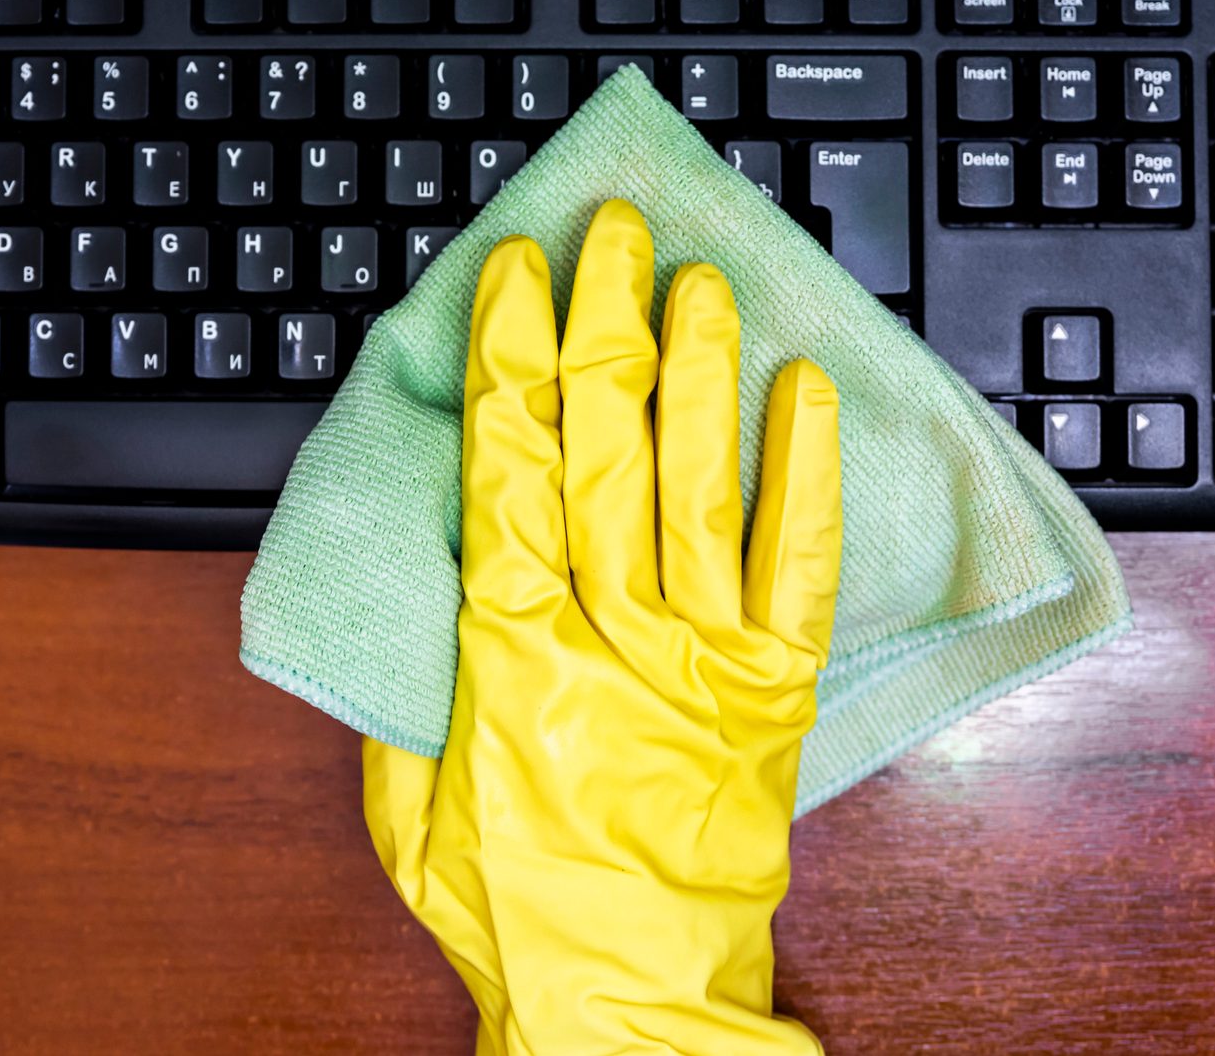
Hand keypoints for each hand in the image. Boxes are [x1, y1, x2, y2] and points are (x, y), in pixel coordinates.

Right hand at [364, 199, 842, 1053]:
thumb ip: (413, 673)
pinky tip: (807, 390)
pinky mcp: (772, 688)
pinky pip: (799, 565)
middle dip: (604, 329)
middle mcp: (611, 635)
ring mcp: (701, 657)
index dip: (511, 361)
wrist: (624, 996)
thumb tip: (428, 564)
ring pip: (699, 485)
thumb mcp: (406, 794)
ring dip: (697, 373)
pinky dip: (807, 474)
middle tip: (614, 236)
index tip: (516, 274)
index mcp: (509, 653)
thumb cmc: (510, 902)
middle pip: (605, 450)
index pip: (507, 469)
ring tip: (700, 280)